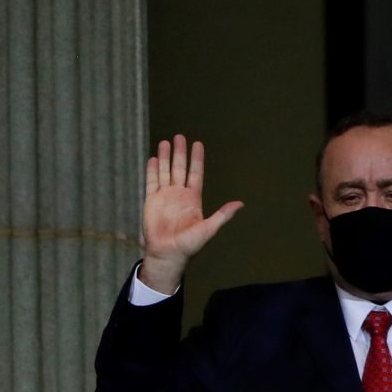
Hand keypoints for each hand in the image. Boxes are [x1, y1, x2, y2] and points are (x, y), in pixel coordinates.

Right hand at [138, 134, 243, 293]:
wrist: (167, 254)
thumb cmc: (188, 245)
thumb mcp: (208, 229)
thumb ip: (222, 215)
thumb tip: (240, 204)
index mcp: (193, 199)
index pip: (195, 174)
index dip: (196, 160)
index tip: (197, 144)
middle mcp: (179, 194)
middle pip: (179, 168)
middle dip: (180, 153)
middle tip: (180, 136)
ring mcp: (164, 197)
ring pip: (165, 172)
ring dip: (165, 158)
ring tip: (165, 142)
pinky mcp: (151, 202)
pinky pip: (151, 182)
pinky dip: (152, 171)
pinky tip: (154, 159)